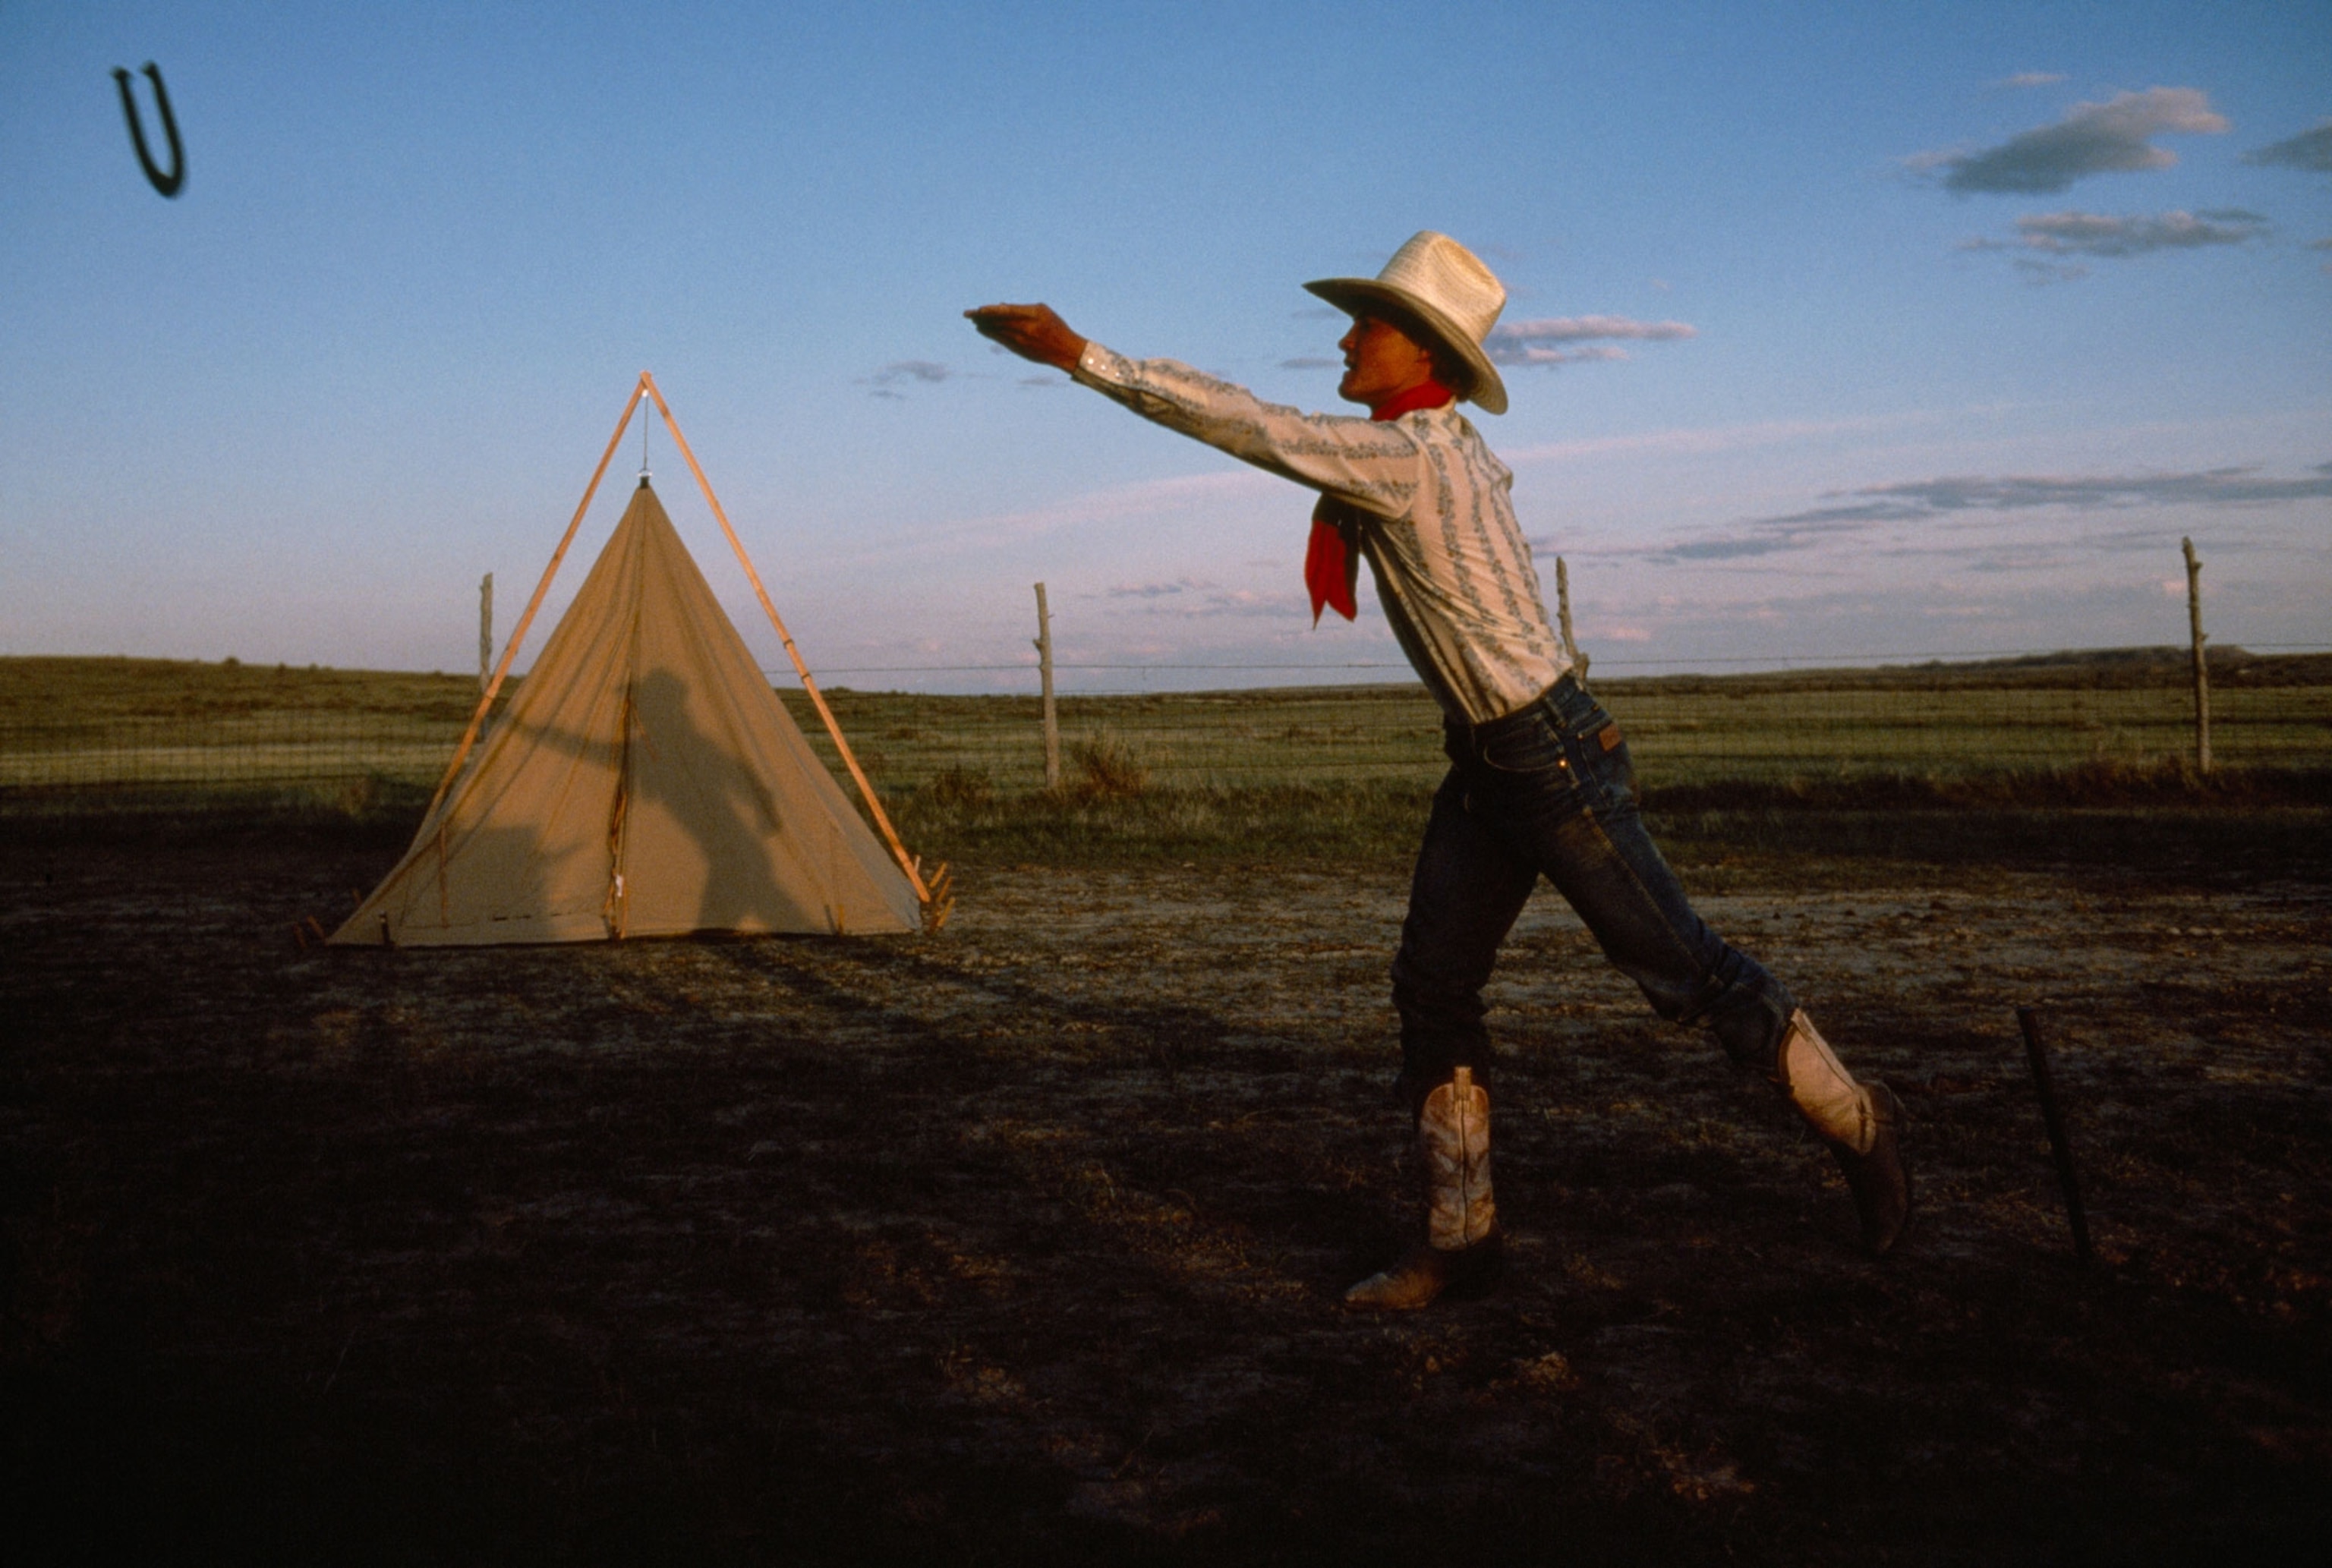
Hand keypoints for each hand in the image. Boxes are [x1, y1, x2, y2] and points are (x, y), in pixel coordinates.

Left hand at [965, 303, 1087, 371]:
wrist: (1066, 351)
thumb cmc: (1055, 327)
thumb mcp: (1043, 312)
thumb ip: (1022, 309)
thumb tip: (1000, 307)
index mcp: (1032, 316)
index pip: (1007, 312)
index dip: (991, 310)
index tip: (979, 308)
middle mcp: (1025, 329)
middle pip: (998, 322)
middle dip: (982, 318)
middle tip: (968, 314)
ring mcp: (1022, 341)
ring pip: (997, 332)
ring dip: (983, 326)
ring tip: (972, 320)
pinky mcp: (1019, 350)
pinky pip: (1000, 340)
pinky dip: (990, 334)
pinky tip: (982, 329)